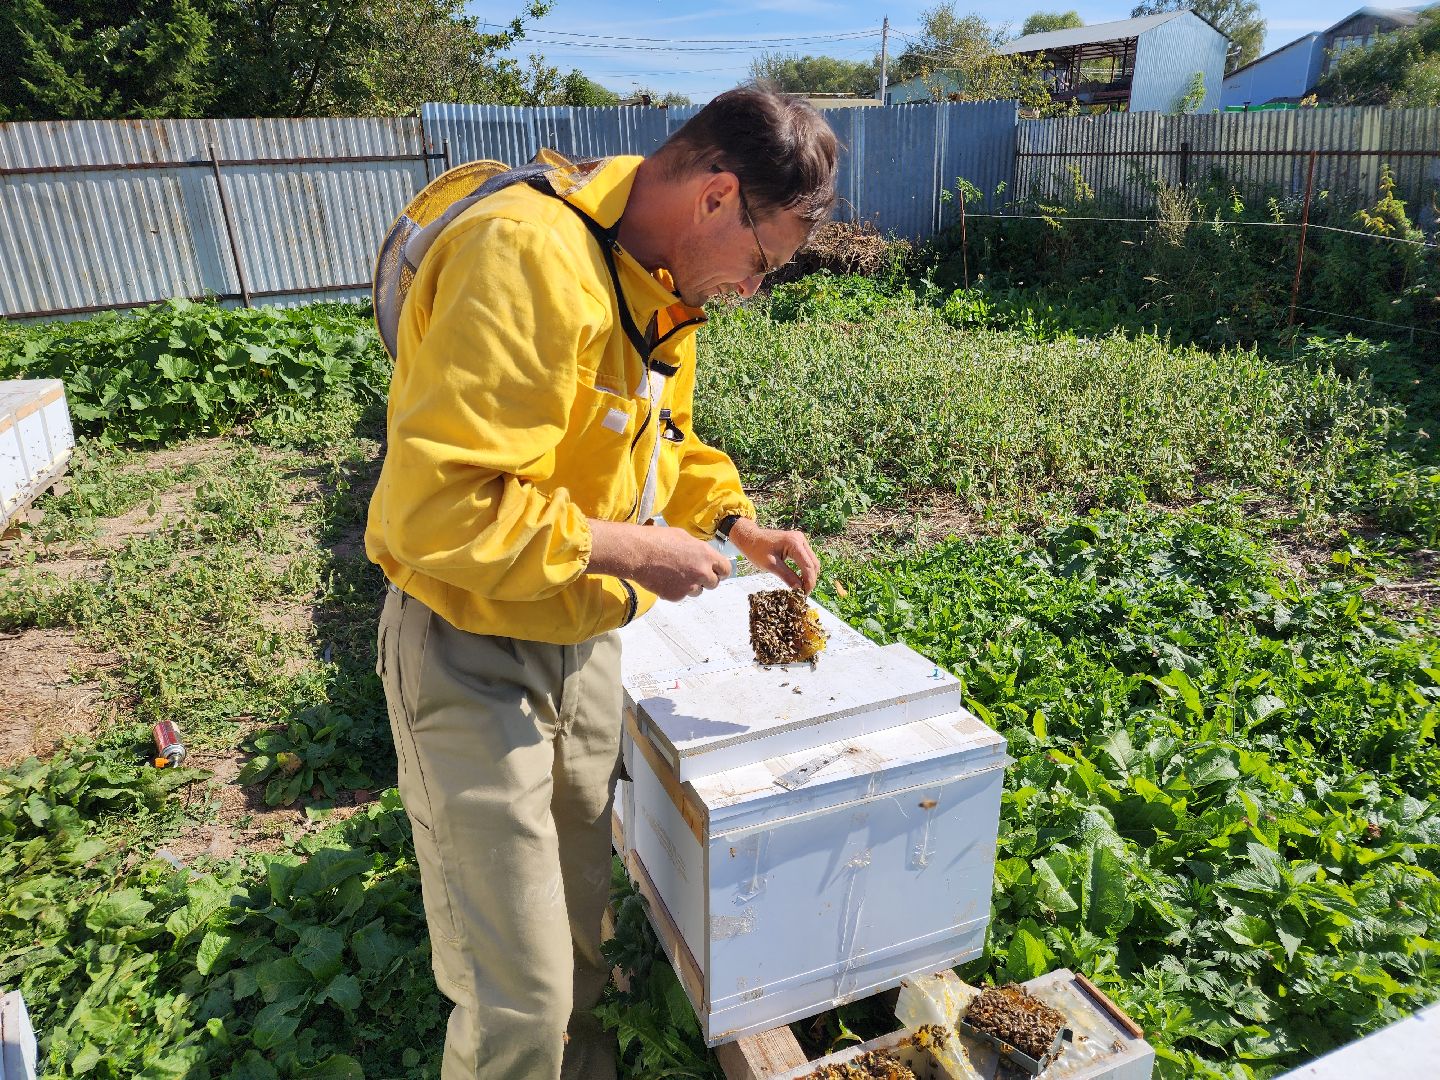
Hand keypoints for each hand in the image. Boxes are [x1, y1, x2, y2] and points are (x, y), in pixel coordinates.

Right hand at [586, 520, 730, 601]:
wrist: (637, 552)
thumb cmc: (657, 539)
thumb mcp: (683, 536)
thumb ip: (698, 549)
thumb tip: (703, 556)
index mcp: (706, 555)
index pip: (726, 569)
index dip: (720, 571)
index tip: (715, 572)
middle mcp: (701, 572)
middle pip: (714, 583)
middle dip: (706, 580)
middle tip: (694, 575)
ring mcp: (689, 586)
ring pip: (698, 592)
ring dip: (691, 586)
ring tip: (675, 574)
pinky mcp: (676, 596)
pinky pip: (681, 596)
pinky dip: (675, 590)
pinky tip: (664, 579)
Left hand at [727, 519, 819, 592]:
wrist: (750, 538)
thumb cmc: (756, 550)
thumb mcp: (770, 565)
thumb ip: (786, 576)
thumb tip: (799, 588)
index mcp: (794, 543)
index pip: (808, 566)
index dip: (809, 582)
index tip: (805, 594)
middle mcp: (800, 539)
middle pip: (813, 563)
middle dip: (811, 579)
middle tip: (804, 593)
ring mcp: (800, 540)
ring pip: (812, 561)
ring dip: (809, 575)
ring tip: (802, 588)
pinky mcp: (798, 543)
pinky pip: (806, 558)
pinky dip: (805, 569)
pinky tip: (800, 578)